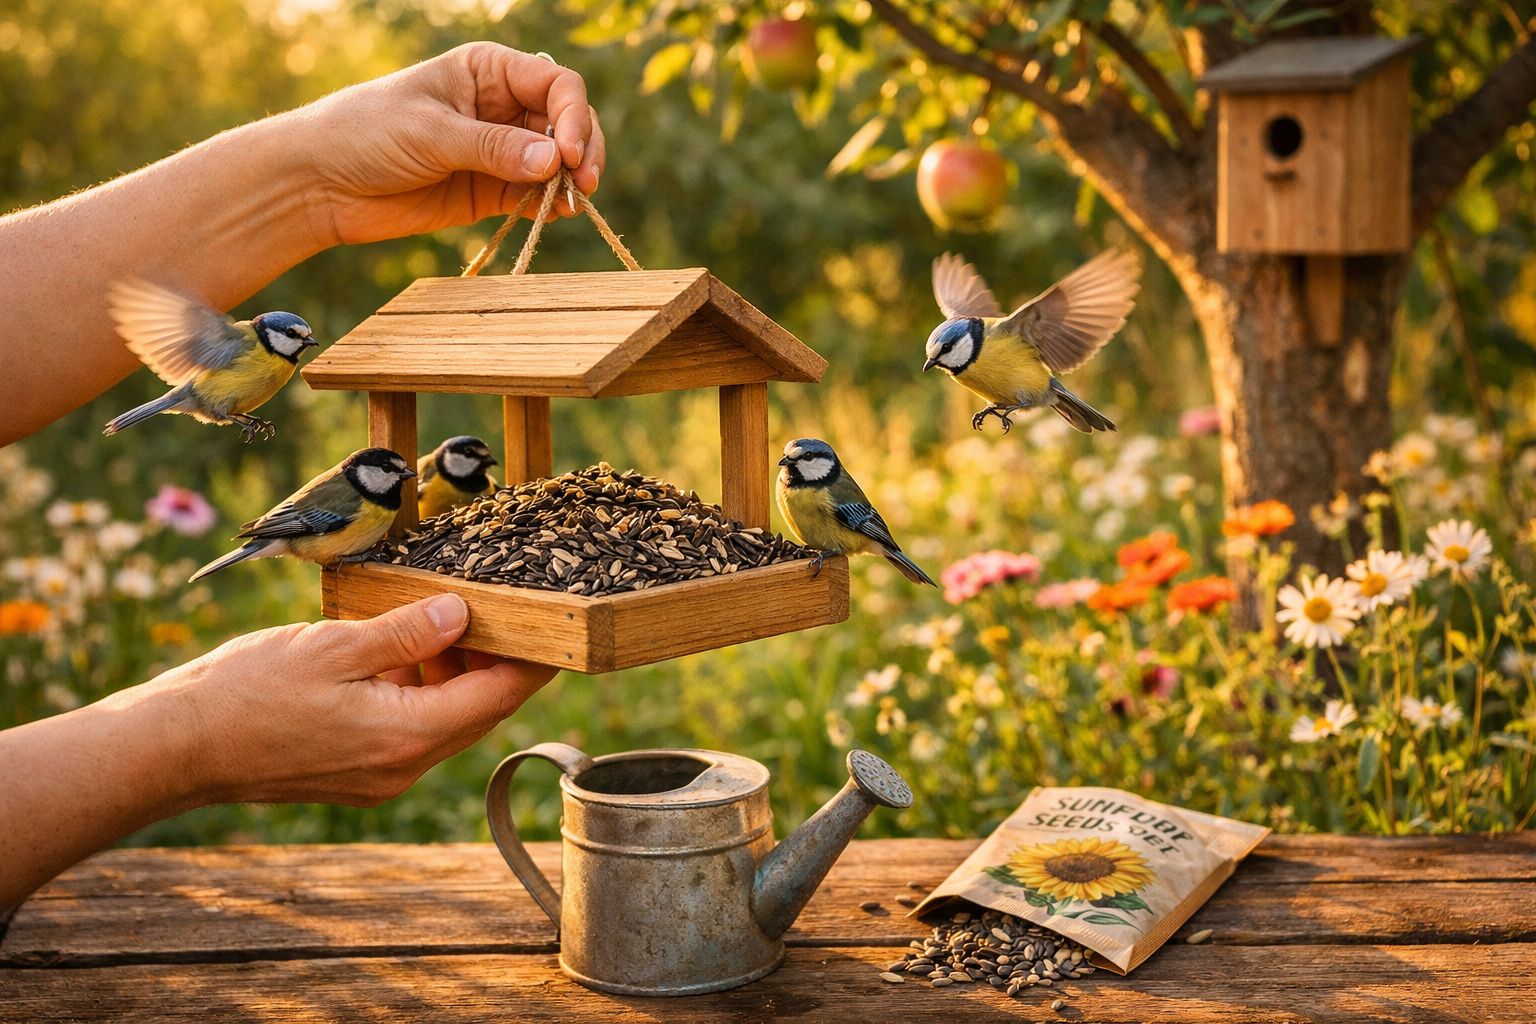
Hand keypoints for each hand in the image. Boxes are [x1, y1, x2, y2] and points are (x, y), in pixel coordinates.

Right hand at [135, 594, 555, 805]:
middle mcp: (403, 765)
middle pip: (477, 711)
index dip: (533, 660)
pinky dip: (419, 689)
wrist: (176, 746)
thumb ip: (406, 632)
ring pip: (443, 719)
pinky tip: (403, 648)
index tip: (557, 625)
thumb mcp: (334, 646)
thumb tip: (464, 614)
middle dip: (496, 661)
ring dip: (454, 672)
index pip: (499, 697)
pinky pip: (409, 728)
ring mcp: (378, 775)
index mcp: (408, 735)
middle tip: (504, 608)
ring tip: (448, 618)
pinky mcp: (355, 771)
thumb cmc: (246, 692)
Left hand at [294, 42, 606, 246]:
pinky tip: (557, 213)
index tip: (568, 153)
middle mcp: (501, 106)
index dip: (572, 116)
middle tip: (583, 183)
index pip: (555, 84)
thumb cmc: (366, 134)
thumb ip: (493, 147)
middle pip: (567, 122)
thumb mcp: (431, 133)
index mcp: (487, 71)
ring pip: (558, 161)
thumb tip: (555, 162)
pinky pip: (536, 196)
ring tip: (572, 200)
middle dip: (582, 149)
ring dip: (572, 180)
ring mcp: (499, 151)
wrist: (321, 184)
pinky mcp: (491, 192)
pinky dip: (552, 204)